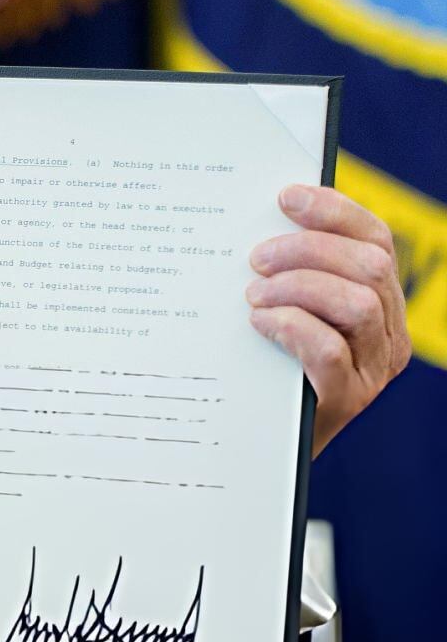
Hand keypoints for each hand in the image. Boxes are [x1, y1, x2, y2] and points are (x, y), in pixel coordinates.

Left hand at [247, 184, 409, 455]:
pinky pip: (329, 350)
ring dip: (299, 286)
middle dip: (309, 249)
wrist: (259, 444)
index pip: (375, 238)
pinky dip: (292, 326)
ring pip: (356, 303)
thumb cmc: (263, 366)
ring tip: (253, 294)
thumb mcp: (279, 309)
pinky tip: (260, 323)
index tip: (286, 196)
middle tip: (256, 258)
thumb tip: (254, 222)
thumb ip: (284, 271)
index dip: (334, 210)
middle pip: (369, 265)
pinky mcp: (346, 400)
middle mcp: (387, 332)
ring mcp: (372, 368)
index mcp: (378, 299)